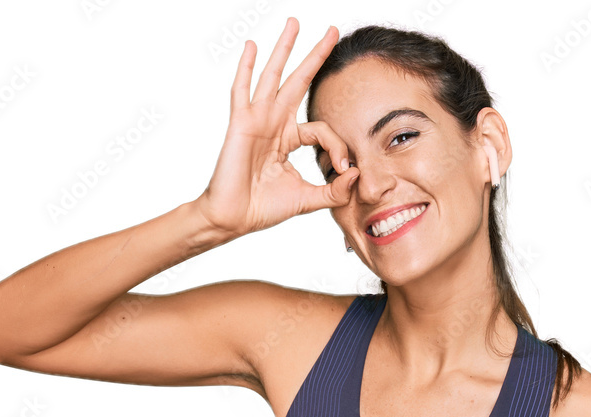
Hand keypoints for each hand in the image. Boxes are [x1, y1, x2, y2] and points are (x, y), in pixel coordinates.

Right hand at [194, 16, 359, 238]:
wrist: (234, 219)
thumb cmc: (262, 208)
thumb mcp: (307, 199)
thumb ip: (333, 191)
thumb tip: (357, 176)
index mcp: (288, 140)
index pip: (321, 129)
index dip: (337, 146)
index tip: (344, 168)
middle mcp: (274, 124)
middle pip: (298, 82)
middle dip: (315, 57)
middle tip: (333, 31)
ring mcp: (257, 120)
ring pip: (273, 77)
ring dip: (285, 49)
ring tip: (295, 23)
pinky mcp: (241, 124)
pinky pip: (243, 90)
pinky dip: (246, 68)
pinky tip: (251, 46)